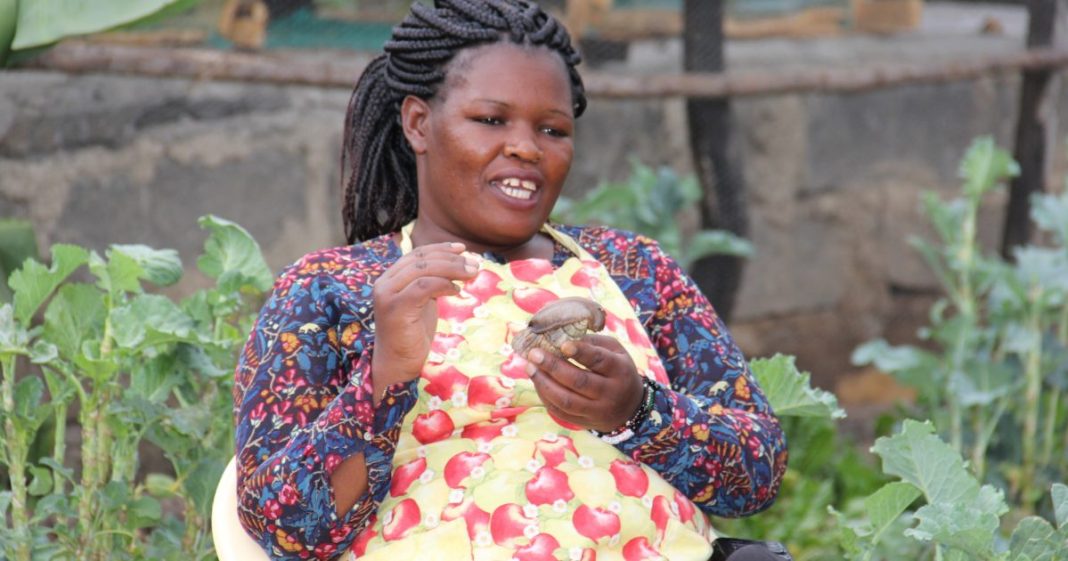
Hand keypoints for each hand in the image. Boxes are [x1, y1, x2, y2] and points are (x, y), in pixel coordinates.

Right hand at [372, 242, 477, 403]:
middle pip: (421, 259)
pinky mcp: (395, 308)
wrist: (398, 364)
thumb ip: (431, 282)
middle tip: (474, 264)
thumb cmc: (412, 334)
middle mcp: (384, 283)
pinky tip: (457, 291)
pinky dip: (443, 284)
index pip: (416, 254)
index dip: (440, 249)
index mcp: (390, 278)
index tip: (462, 249)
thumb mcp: (423, 302)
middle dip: (451, 258)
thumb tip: (457, 263)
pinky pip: (423, 287)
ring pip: (423, 270)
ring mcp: (387, 295)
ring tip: (472, 273)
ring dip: (452, 268)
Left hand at [524, 334, 644, 432]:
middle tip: (534, 353)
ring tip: (530, 367)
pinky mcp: (585, 423)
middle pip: (579, 381)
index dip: (581, 352)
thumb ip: (592, 343)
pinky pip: (560, 412)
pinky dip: (545, 397)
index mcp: (620, 371)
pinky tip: (537, 382)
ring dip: (544, 384)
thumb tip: (561, 336)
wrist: (629, 408)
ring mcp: (597, 411)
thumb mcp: (615, 352)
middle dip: (553, 366)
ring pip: (566, 401)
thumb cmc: (617, 371)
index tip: (561, 343)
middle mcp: (611, 393)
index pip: (600, 361)